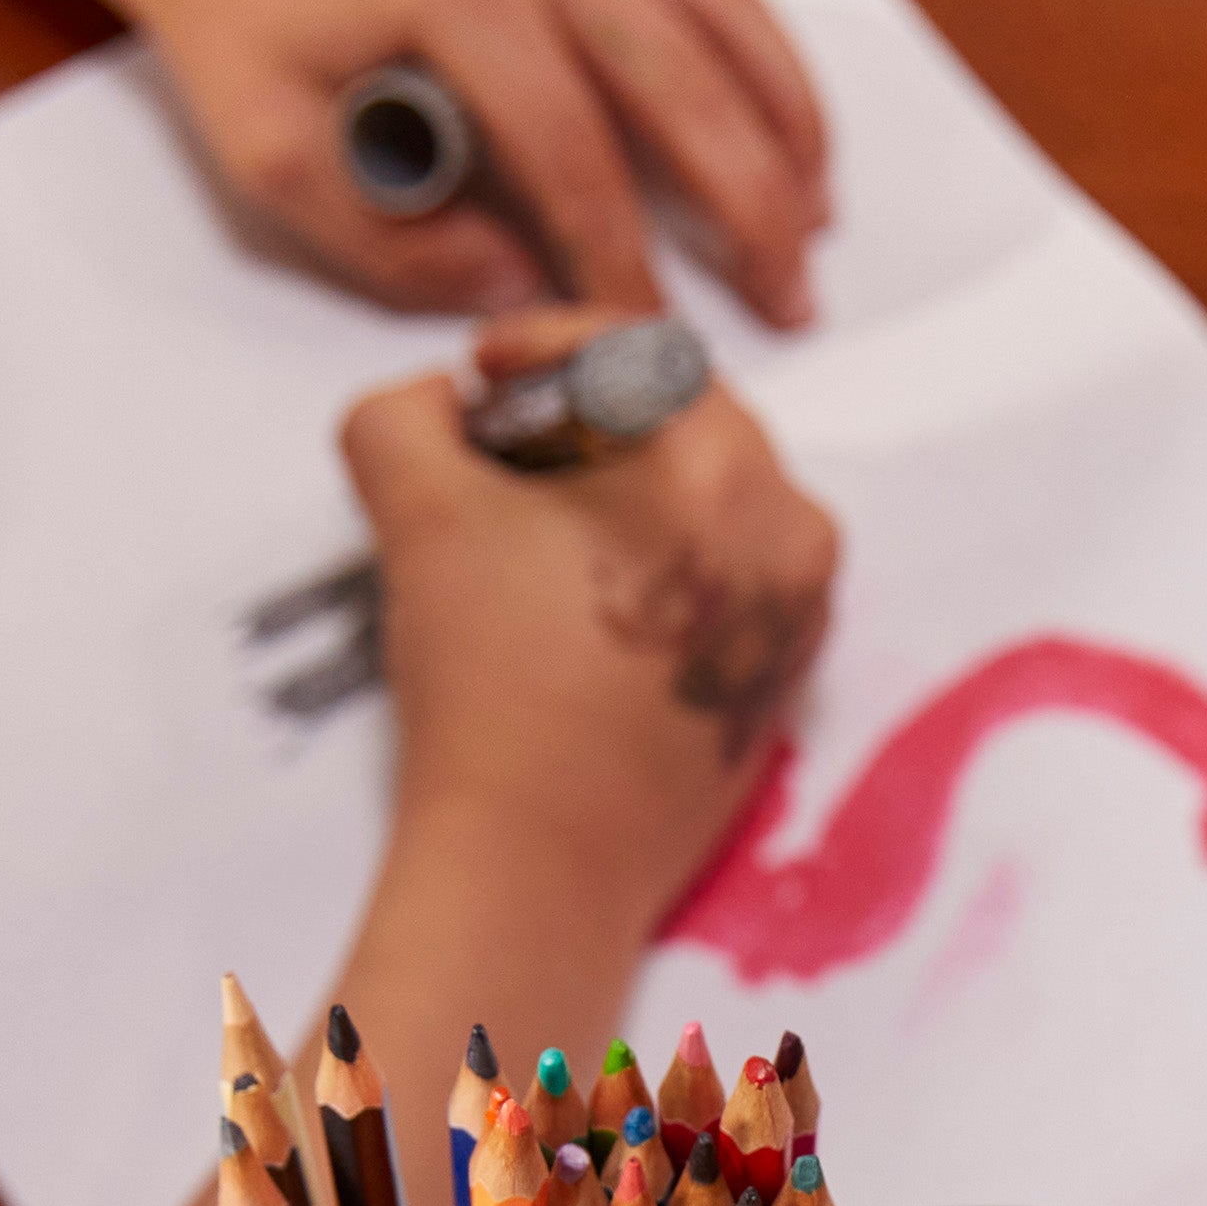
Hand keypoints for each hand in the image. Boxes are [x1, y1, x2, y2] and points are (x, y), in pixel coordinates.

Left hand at [106, 0, 828, 324]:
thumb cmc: (241, 13)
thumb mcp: (272, 153)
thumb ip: (391, 241)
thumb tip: (519, 292)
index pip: (574, 159)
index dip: (621, 267)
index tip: (648, 346)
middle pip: (683, 91)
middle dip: (749, 209)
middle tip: (789, 304)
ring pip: (719, 29)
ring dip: (782, 132)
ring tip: (814, 229)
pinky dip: (766, 58)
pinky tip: (792, 133)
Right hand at [341, 311, 838, 995]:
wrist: (541, 859)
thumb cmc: (488, 677)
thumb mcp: (412, 504)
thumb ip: (405, 411)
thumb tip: (438, 399)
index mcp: (721, 467)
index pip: (636, 353)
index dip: (542, 346)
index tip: (481, 375)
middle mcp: (790, 532)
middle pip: (690, 424)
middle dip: (594, 418)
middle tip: (507, 451)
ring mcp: (801, 613)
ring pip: (718, 502)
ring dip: (635, 489)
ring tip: (542, 528)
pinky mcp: (787, 680)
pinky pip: (735, 580)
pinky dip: (671, 563)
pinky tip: (588, 599)